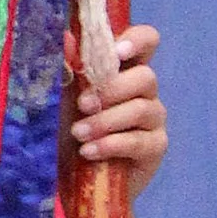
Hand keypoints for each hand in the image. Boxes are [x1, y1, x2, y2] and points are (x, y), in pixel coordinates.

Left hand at [72, 22, 166, 193]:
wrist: (71, 180)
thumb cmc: (67, 130)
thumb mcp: (61, 99)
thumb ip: (68, 69)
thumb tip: (66, 36)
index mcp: (125, 70)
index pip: (147, 41)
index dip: (137, 41)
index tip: (116, 52)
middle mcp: (145, 91)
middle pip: (146, 77)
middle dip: (112, 90)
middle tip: (82, 105)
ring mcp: (153, 119)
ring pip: (142, 108)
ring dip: (106, 120)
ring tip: (79, 133)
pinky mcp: (154, 148)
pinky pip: (140, 141)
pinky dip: (111, 144)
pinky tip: (89, 152)